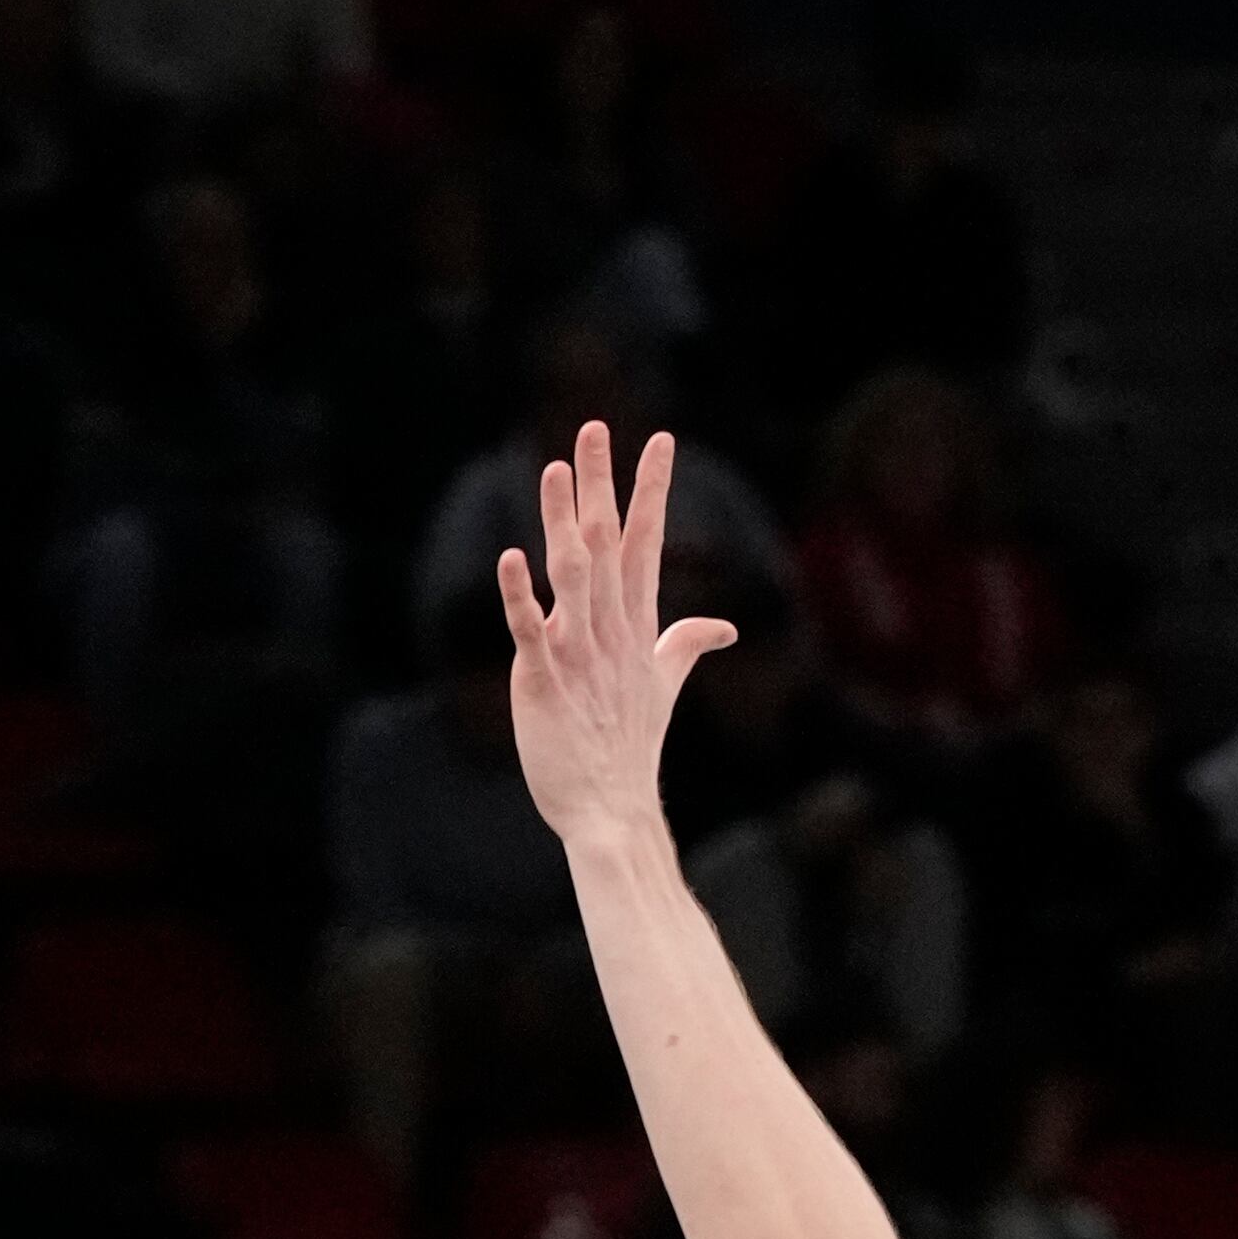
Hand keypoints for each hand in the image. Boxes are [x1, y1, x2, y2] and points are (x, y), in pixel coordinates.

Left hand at [498, 418, 732, 862]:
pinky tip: (512, 557)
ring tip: (554, 470)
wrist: (612, 811)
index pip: (646, 544)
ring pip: (572, 576)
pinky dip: (520, 597)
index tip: (660, 440)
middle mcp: (610, 632)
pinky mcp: (543, 683)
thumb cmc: (631, 748)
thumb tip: (725, 627)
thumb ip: (686, 645)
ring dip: (562, 522)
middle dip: (600, 485)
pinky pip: (531, 632)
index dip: (652, 492)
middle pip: (607, 545)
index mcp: (636, 626)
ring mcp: (577, 656)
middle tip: (592, 427)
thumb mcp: (664, 686)